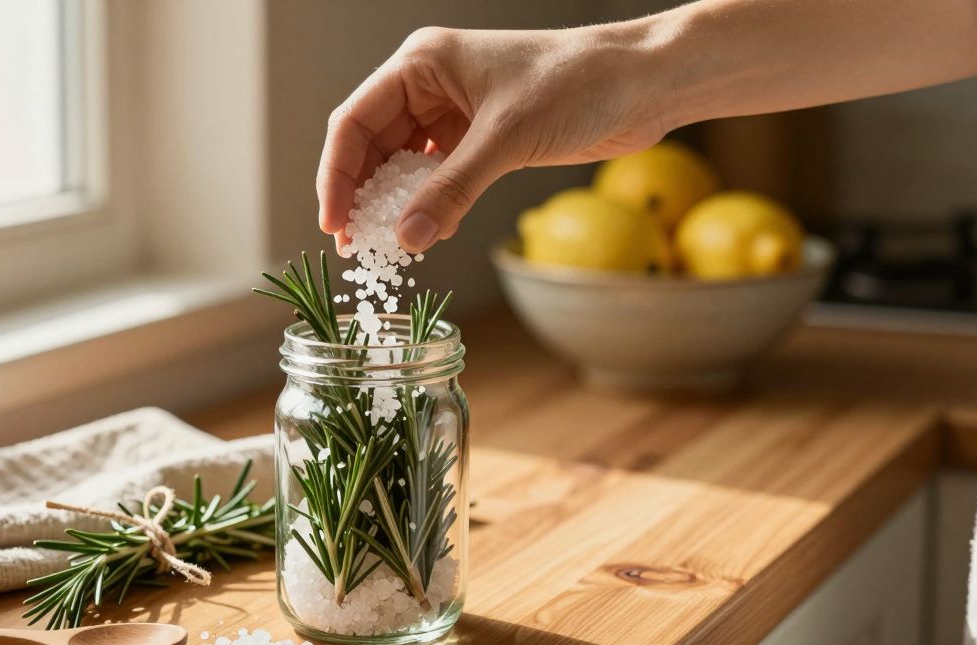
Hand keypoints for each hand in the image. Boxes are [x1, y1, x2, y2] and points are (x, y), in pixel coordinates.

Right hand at [316, 25, 668, 253]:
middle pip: (372, 146)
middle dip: (361, 196)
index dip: (337, 175)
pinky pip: (436, 177)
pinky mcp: (480, 138)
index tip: (335, 224)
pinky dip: (429, 205)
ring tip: (388, 246)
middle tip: (355, 247)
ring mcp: (454, 112)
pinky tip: (430, 232)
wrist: (641, 84)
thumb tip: (404, 239)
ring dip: (395, 205)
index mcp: (422, 63)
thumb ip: (451, 190)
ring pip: (403, 165)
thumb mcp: (506, 139)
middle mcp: (429, 85)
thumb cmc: (576, 85)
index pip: (354, 121)